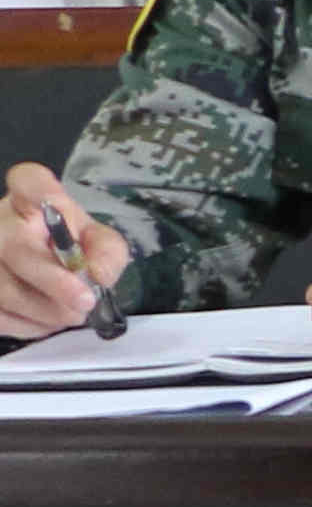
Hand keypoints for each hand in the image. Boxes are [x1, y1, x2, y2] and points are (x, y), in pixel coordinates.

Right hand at [0, 164, 131, 336]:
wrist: (43, 264)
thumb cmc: (70, 246)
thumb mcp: (98, 242)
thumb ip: (106, 253)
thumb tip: (97, 275)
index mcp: (30, 198)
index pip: (28, 181)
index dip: (38, 191)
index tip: (54, 202)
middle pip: (15, 248)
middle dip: (53, 282)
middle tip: (85, 302)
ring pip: (4, 289)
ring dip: (45, 311)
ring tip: (71, 315)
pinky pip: (0, 315)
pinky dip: (28, 324)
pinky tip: (46, 321)